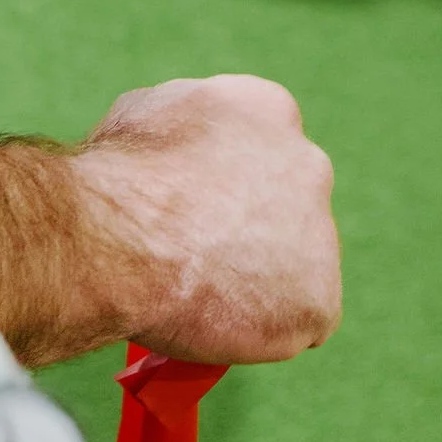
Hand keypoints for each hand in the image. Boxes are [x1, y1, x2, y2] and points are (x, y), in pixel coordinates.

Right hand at [70, 74, 338, 363]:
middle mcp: (308, 164)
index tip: (196, 208)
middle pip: (285, 209)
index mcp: (268, 110)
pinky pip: (291, 325)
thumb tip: (172, 156)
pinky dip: (256, 331)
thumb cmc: (120, 179)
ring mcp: (322, 236)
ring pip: (290, 271)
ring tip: (193, 292)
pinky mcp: (320, 302)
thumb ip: (179, 133)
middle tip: (198, 255)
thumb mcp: (142, 118)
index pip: (260, 151)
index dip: (225, 185)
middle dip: (250, 231)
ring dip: (254, 283)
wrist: (122, 240)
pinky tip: (211, 322)